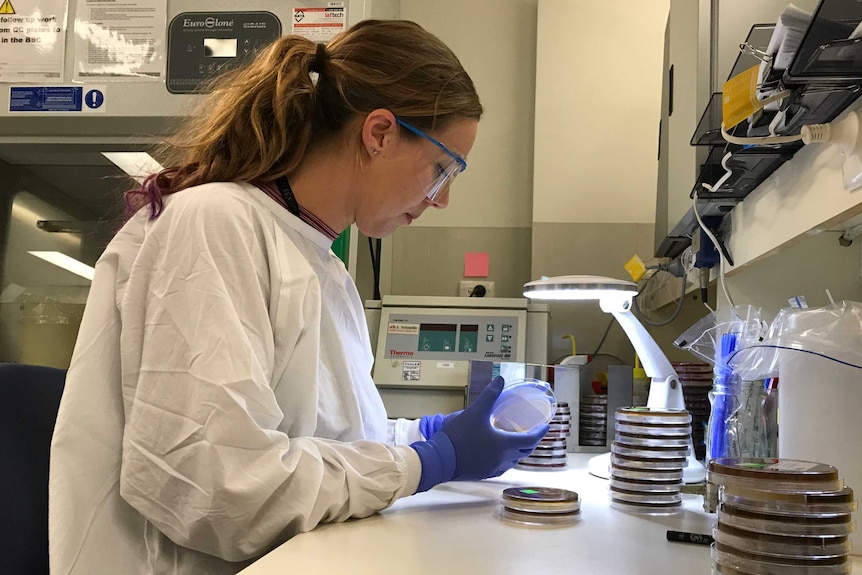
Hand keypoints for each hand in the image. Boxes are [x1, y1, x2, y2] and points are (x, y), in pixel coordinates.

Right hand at [410, 376, 547, 491]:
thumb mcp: (476, 411)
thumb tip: (500, 379)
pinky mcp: (482, 474)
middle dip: (531, 443)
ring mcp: (492, 469)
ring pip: (512, 461)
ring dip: (517, 452)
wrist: (440, 459)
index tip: (546, 427)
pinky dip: (504, 460)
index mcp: (504, 444)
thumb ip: (490, 395)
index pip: (530, 440)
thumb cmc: (459, 435)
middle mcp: (502, 459)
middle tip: (533, 433)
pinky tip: (497, 455)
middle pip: (524, 452)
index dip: (540, 433)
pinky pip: (500, 468)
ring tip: (515, 443)